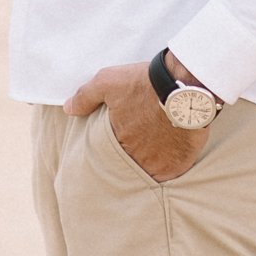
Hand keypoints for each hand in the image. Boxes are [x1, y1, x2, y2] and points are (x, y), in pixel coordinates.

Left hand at [66, 62, 207, 180]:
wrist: (186, 85)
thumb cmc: (145, 83)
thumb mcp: (108, 82)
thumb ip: (85, 96)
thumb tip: (69, 108)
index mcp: (117, 144)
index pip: (108, 156)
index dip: (114, 147)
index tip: (121, 139)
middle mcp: (137, 160)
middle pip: (130, 165)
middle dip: (132, 156)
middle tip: (139, 144)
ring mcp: (159, 166)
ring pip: (150, 171)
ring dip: (150, 162)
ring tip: (155, 148)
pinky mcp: (179, 165)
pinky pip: (171, 173)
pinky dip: (170, 165)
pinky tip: (170, 152)